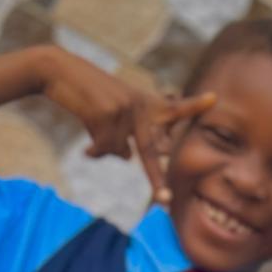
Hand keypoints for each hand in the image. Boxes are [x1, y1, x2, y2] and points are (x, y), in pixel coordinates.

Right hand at [33, 46, 211, 202]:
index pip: (175, 107)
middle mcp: (140, 105)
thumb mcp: (112, 114)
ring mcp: (125, 110)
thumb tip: (128, 158)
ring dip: (104, 150)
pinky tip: (84, 146)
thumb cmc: (86, 94)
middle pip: (153, 150)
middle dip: (156, 179)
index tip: (215, 98)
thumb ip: (126, 136)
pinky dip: (94, 151)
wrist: (57, 70)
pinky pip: (104, 149)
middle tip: (165, 201)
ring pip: (120, 152)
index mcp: (145, 102)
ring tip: (90, 144)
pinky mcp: (108, 114)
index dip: (195, 105)